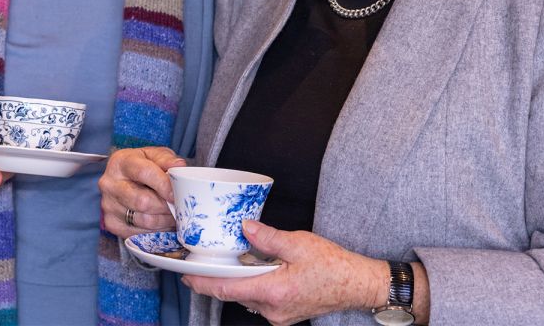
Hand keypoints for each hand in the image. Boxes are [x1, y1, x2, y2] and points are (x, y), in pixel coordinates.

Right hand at [98, 146, 185, 236]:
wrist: (125, 179)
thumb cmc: (141, 166)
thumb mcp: (154, 156)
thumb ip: (167, 160)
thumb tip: (179, 166)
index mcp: (120, 162)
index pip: (144, 173)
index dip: (164, 185)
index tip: (176, 193)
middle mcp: (110, 183)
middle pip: (143, 201)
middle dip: (166, 206)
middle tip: (178, 206)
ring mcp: (108, 205)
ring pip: (144, 220)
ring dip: (164, 220)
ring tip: (173, 215)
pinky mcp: (111, 223)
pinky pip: (139, 233)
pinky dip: (155, 231)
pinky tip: (161, 222)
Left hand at [182, 221, 388, 324]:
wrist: (358, 285)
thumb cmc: (334, 265)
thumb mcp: (298, 243)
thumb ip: (267, 237)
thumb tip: (244, 228)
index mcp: (274, 292)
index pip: (227, 290)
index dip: (203, 283)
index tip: (185, 276)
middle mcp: (273, 309)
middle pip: (234, 294)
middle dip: (217, 279)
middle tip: (200, 263)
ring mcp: (279, 315)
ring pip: (247, 298)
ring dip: (236, 282)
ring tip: (224, 263)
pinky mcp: (286, 314)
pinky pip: (260, 300)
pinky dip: (251, 286)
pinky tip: (251, 271)